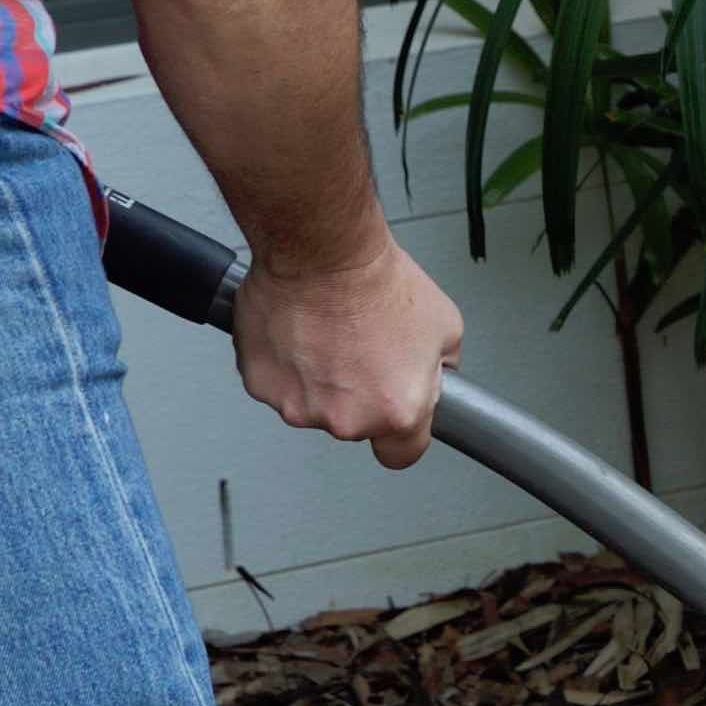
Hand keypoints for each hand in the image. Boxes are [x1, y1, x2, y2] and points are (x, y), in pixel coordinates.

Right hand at [233, 231, 463, 470]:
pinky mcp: (261, 384)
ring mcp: (299, 404)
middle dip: (359, 396)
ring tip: (328, 335)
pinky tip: (300, 333)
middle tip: (361, 351)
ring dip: (319, 379)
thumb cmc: (377, 281)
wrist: (321, 250)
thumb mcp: (445, 329)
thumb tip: (430, 379)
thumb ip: (438, 370)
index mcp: (396, 413)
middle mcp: (346, 418)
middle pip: (354, 425)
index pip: (401, 455)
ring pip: (312, 404)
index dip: (400, 435)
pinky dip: (285, 363)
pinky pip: (277, 383)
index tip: (395, 418)